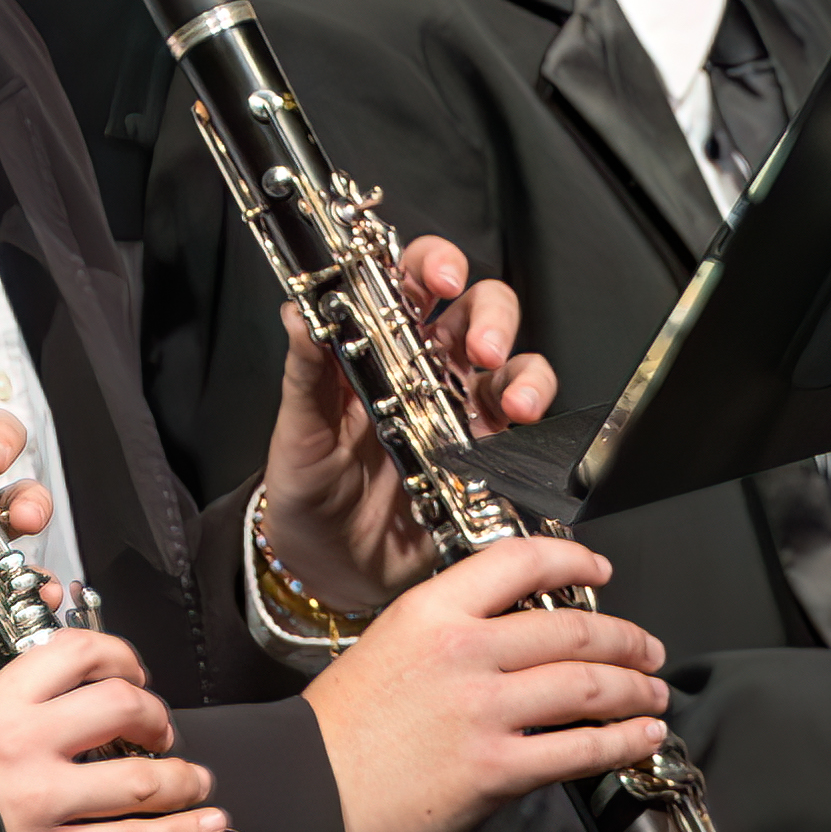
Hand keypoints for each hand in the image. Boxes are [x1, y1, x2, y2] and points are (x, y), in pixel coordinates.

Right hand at [0, 632, 224, 831]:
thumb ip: (10, 710)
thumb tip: (69, 699)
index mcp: (0, 705)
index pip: (78, 653)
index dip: (122, 656)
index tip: (133, 672)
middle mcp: (26, 745)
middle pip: (122, 706)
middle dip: (156, 717)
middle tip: (161, 732)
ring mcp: (43, 802)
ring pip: (142, 779)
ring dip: (183, 779)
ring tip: (194, 781)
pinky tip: (204, 824)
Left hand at [256, 232, 557, 612]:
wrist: (330, 567)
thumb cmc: (308, 487)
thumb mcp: (298, 429)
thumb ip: (304, 371)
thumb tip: (298, 312)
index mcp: (378, 344)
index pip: (413, 279)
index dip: (434, 264)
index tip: (440, 280)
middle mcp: (428, 367)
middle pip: (478, 310)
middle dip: (491, 316)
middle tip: (481, 346)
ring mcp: (462, 410)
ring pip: (513, 363)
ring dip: (523, 371)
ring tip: (512, 400)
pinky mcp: (487, 455)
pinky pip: (524, 427)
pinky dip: (532, 423)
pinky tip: (516, 431)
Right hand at [301, 538, 670, 831]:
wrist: (307, 793)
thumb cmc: (339, 732)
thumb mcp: (388, 647)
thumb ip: (453, 633)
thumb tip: (517, 638)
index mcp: (432, 610)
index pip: (521, 561)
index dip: (574, 561)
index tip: (600, 572)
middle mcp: (463, 650)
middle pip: (573, 628)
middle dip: (626, 638)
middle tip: (646, 649)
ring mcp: (483, 709)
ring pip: (589, 684)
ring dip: (635, 689)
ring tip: (652, 694)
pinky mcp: (497, 768)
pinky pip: (582, 748)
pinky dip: (624, 742)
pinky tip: (641, 737)